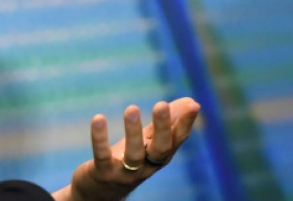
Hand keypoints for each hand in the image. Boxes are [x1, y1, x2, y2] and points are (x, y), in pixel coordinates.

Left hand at [61, 97, 200, 200]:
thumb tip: (191, 101)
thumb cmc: (129, 160)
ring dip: (133, 131)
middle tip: (162, 104)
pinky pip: (102, 155)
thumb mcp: (148, 141)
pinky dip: (100, 138)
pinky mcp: (103, 173)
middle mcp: (147, 166)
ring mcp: (125, 172)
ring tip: (132, 108)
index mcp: (159, 156)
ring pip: (133, 154)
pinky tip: (98, 118)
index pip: (177, 140)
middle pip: (160, 149)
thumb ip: (166, 123)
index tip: (193, 105)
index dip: (185, 123)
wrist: (101, 191)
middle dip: (162, 127)